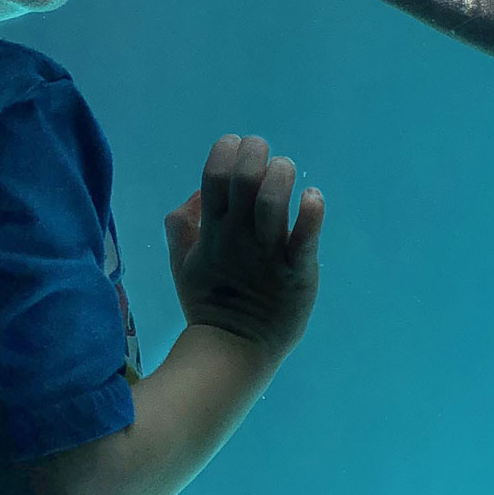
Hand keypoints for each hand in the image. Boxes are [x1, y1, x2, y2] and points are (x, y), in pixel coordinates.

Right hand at [164, 134, 323, 363]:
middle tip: (262, 150)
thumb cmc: (210, 303)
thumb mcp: (183, 263)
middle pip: (243, 181)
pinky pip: (305, 236)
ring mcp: (268, 253)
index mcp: (211, 233)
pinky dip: (311, 211)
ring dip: (281, 175)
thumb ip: (182, 227)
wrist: (235, 349)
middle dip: (254, 154)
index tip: (234, 144)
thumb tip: (196, 193)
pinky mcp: (297, 270)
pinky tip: (312, 197)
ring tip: (285, 169)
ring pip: (272, 202)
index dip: (224, 152)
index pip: (213, 178)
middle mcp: (238, 237)